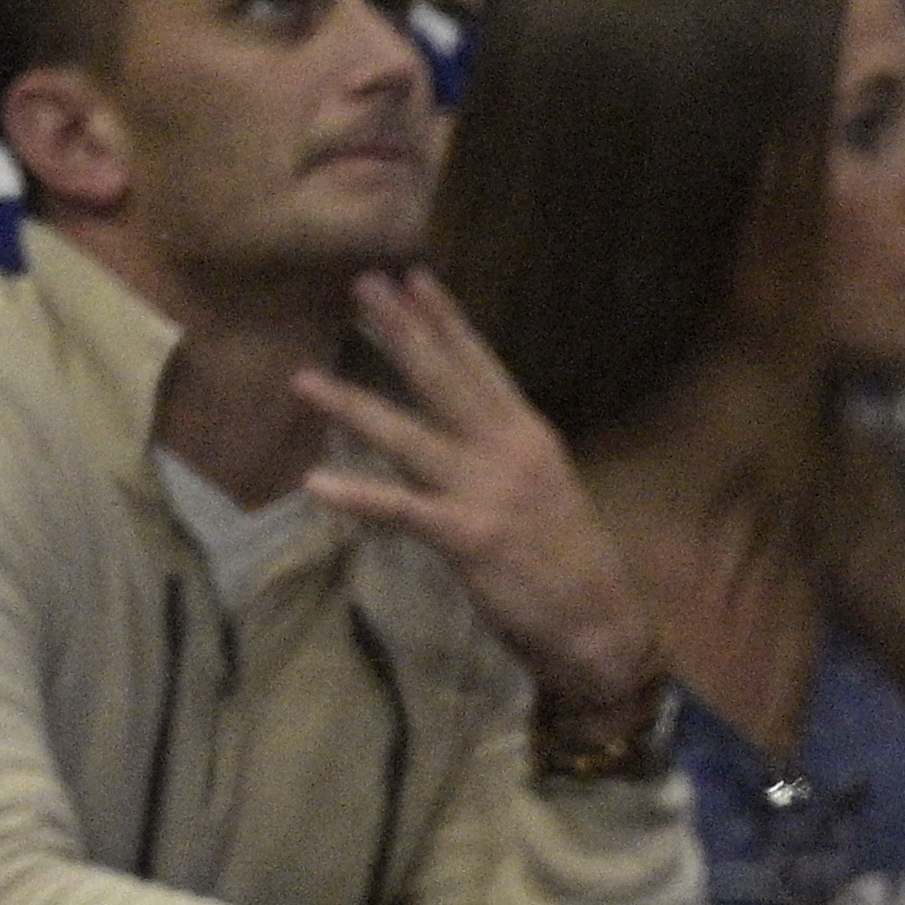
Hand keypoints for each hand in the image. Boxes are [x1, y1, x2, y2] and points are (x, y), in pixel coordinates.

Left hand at [295, 272, 663, 726]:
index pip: (481, 366)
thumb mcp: (544, 492)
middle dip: (400, 332)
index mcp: (529, 437)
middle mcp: (510, 453)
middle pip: (444, 382)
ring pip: (409, 439)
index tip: (414, 276)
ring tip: (302, 379)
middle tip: (361, 284)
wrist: (601, 628)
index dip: (445, 321)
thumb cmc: (570, 564)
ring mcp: (489, 493)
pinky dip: (359, 498)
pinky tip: (316, 484)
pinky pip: (403, 512)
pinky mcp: (470, 536)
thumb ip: (501, 456)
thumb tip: (459, 429)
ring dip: (353, 407)